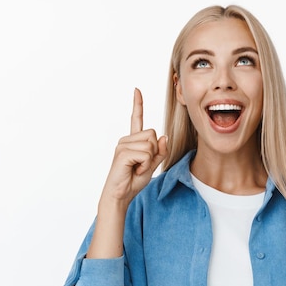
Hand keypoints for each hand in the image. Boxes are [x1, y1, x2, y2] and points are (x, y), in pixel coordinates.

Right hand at [100, 88, 167, 205]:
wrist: (121, 195)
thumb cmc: (134, 180)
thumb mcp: (152, 165)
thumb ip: (160, 152)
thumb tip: (164, 137)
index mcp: (133, 141)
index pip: (136, 119)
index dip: (138, 105)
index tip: (137, 90)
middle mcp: (126, 140)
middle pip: (154, 135)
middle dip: (154, 152)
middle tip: (142, 165)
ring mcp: (123, 145)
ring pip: (151, 144)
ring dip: (149, 160)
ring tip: (137, 168)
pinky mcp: (123, 153)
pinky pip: (146, 154)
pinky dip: (145, 165)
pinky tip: (135, 170)